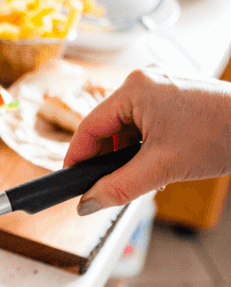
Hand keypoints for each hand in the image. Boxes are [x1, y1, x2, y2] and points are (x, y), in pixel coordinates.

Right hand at [63, 66, 230, 214]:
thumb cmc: (222, 135)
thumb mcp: (161, 168)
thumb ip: (118, 188)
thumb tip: (86, 204)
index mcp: (135, 89)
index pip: (88, 127)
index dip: (77, 158)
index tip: (71, 181)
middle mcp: (144, 83)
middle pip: (106, 128)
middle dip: (107, 159)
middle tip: (107, 186)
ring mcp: (161, 89)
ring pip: (126, 129)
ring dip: (127, 155)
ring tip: (142, 176)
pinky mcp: (174, 98)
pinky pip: (145, 125)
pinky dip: (144, 147)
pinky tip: (157, 164)